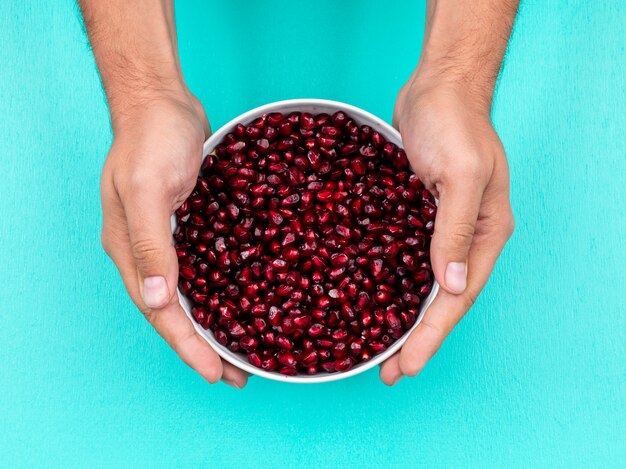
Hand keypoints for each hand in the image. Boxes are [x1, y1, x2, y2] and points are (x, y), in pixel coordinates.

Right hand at [100, 89, 247, 387]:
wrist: (162, 101)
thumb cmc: (151, 138)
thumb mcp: (147, 189)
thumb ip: (150, 244)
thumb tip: (155, 301)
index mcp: (130, 250)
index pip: (159, 312)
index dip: (187, 345)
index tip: (214, 373)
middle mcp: (148, 252)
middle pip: (176, 312)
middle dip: (205, 346)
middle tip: (236, 373)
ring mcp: (170, 238)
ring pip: (195, 293)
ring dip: (217, 323)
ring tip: (243, 349)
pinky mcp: (192, 224)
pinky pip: (209, 266)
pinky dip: (226, 288)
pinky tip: (246, 298)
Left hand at [380, 78, 514, 384]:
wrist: (437, 87)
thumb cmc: (455, 123)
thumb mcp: (461, 175)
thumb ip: (457, 230)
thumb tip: (452, 287)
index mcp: (486, 233)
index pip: (458, 296)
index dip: (432, 335)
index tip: (406, 365)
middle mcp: (465, 237)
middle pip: (439, 300)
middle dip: (415, 338)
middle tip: (388, 372)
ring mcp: (438, 227)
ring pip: (419, 284)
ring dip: (400, 317)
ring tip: (377, 349)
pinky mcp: (414, 215)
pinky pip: (401, 258)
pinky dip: (386, 283)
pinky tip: (368, 299)